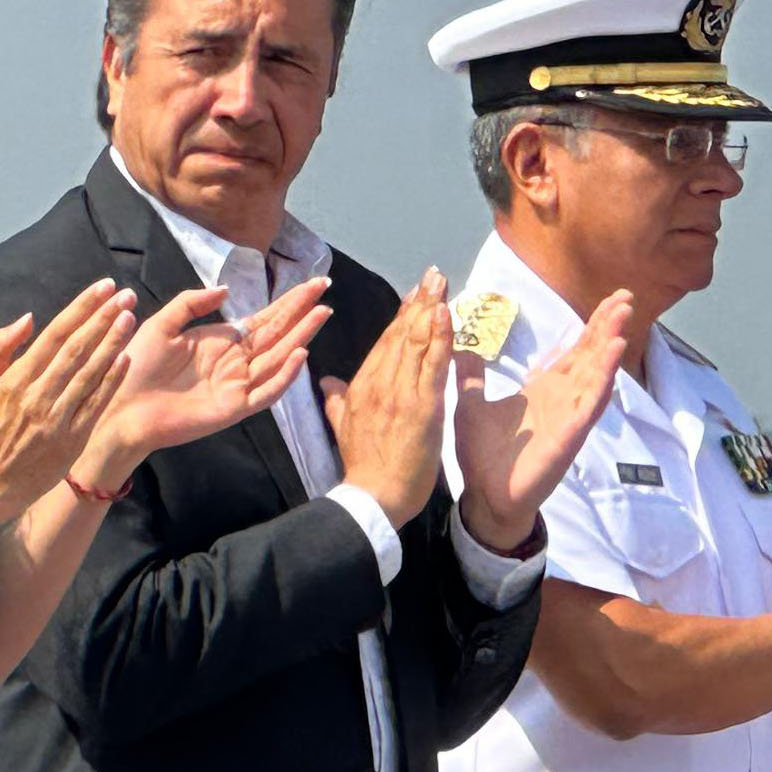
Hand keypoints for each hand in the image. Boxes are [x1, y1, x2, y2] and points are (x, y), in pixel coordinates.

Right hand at [0, 278, 139, 500]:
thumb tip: (29, 319)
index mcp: (17, 379)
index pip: (54, 335)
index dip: (80, 309)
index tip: (102, 287)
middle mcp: (39, 395)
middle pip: (76, 349)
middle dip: (102, 319)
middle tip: (125, 295)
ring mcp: (58, 418)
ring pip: (90, 374)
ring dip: (112, 344)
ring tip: (129, 318)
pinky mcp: (74, 438)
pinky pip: (97, 403)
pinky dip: (112, 380)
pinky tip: (127, 358)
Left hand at [79, 277, 330, 483]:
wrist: (120, 406)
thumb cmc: (136, 367)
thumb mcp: (162, 324)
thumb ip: (192, 303)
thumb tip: (227, 289)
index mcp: (220, 341)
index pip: (263, 319)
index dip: (287, 302)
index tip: (311, 284)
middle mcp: (235, 362)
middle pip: (277, 334)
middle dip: (302, 312)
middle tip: (326, 289)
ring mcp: (238, 386)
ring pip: (278, 358)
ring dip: (301, 336)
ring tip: (322, 313)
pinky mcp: (233, 408)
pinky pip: (266, 392)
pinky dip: (284, 376)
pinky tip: (300, 355)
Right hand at [322, 269, 450, 529]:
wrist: (373, 496)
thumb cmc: (364, 466)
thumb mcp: (342, 427)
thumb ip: (336, 400)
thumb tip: (327, 380)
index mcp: (362, 386)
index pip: (386, 343)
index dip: (402, 316)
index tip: (415, 294)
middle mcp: (379, 383)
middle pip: (401, 334)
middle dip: (419, 302)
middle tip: (432, 274)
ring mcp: (400, 392)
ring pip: (416, 342)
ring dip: (430, 309)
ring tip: (439, 283)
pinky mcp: (422, 406)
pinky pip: (432, 364)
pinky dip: (439, 337)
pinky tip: (444, 314)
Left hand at [452, 289, 633, 553]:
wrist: (485, 497)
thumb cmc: (482, 457)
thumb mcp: (471, 405)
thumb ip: (471, 376)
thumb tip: (462, 347)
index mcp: (542, 391)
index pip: (573, 352)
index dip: (590, 326)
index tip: (607, 300)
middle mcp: (562, 400)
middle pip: (591, 355)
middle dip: (607, 325)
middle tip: (625, 295)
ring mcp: (570, 416)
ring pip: (596, 372)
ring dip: (610, 343)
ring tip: (624, 314)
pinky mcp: (570, 434)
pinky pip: (591, 402)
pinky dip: (603, 377)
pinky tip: (615, 353)